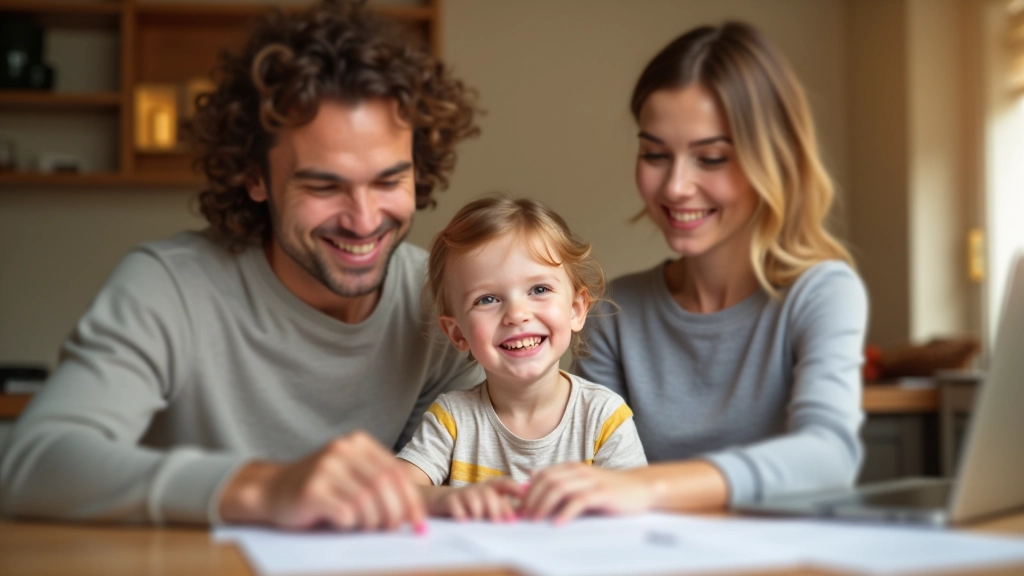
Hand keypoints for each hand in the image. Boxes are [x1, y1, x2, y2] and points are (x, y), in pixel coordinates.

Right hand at [218, 431, 424, 530]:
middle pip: (383, 485)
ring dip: (372, 522)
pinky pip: (345, 513)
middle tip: (394, 530)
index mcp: (357, 442)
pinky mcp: (311, 489)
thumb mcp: (352, 476)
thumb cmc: (321, 488)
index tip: (419, 523)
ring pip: (366, 501)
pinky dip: (351, 524)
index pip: (396, 471)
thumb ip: (380, 486)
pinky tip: (344, 523)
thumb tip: (415, 515)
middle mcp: (341, 449)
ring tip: (366, 527)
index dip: (411, 499)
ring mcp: (325, 467)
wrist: (273, 490)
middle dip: (395, 513)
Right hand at [427, 478, 523, 521]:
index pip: (504, 483)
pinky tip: (464, 522)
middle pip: (488, 493)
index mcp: (491, 488)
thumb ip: (505, 509)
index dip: (514, 488)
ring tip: (478, 521)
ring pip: (473, 499)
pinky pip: (455, 505)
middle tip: (497, 523)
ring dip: (477, 511)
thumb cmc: (473, 506)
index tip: (523, 496)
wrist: (444, 502)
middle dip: (494, 508)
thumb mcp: (489, 505)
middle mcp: (478, 488)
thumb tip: (522, 516)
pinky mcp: (449, 500)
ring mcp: (463, 493)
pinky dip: (460, 514)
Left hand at [520, 463, 654, 524]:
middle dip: (532, 499)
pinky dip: (565, 512)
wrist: (641, 488)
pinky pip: (579, 501)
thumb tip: (535, 499)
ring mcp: (591, 481)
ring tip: (536, 521)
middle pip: (546, 481)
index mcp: (572, 468)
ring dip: (544, 505)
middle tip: (525, 517)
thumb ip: (563, 490)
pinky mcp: (602, 493)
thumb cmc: (610, 491)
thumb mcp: (583, 486)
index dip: (528, 491)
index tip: (520, 508)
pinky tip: (558, 523)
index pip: (542, 475)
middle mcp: (579, 471)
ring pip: (559, 488)